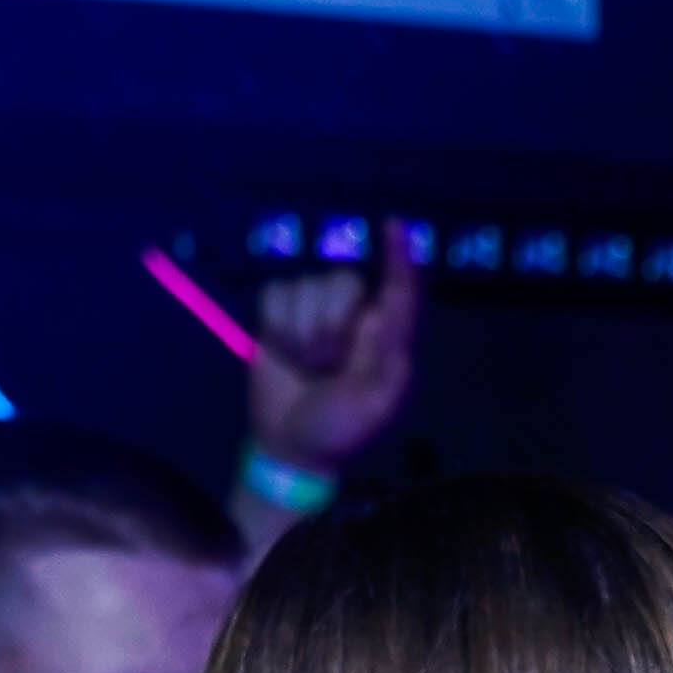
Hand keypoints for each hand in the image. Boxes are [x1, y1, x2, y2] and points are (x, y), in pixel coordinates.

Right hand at [244, 242, 424, 485]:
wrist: (290, 446)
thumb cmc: (341, 430)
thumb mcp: (375, 401)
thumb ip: (388, 352)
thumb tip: (390, 302)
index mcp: (385, 335)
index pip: (396, 287)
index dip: (398, 256)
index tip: (395, 225)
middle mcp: (352, 313)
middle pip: (341, 280)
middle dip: (328, 323)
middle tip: (327, 364)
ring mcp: (313, 309)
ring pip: (304, 285)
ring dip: (299, 332)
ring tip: (305, 365)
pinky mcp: (279, 312)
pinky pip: (274, 293)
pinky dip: (275, 325)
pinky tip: (282, 353)